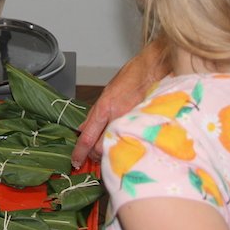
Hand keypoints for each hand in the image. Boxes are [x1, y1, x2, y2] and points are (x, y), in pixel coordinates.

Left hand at [71, 41, 168, 167]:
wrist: (154, 69)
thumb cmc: (132, 76)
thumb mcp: (107, 92)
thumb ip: (94, 114)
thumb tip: (82, 129)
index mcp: (104, 108)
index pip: (88, 137)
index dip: (80, 152)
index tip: (75, 161)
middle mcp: (116, 117)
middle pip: (100, 148)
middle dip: (95, 155)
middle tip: (94, 156)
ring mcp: (131, 123)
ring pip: (116, 148)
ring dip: (110, 153)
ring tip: (109, 151)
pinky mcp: (144, 125)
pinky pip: (132, 142)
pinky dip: (126, 147)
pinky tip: (127, 146)